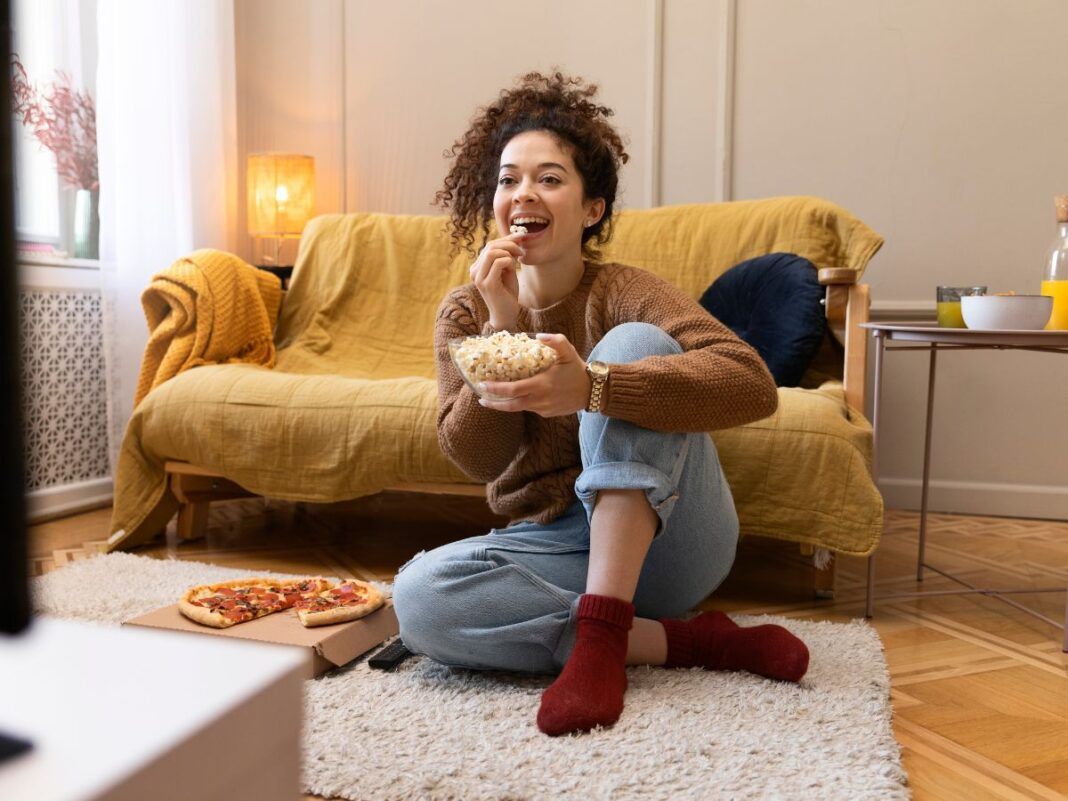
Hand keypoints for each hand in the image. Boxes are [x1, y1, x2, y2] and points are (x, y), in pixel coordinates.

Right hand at [469, 231, 526, 329]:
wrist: (506, 315)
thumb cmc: (507, 293)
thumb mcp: (507, 270)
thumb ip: (507, 255)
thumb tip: (516, 237)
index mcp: (477, 267)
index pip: (490, 245)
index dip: (506, 238)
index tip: (521, 237)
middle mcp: (475, 271)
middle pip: (490, 246)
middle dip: (509, 243)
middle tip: (521, 250)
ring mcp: (479, 278)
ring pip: (492, 252)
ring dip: (508, 252)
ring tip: (518, 259)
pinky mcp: (487, 284)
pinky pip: (498, 263)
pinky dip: (509, 262)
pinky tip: (514, 268)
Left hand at [477, 333, 592, 416]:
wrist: (592, 391)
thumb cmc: (577, 369)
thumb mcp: (568, 351)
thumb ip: (554, 341)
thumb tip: (539, 336)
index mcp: (541, 384)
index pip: (512, 389)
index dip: (496, 389)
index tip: (483, 385)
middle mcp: (540, 399)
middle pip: (510, 405)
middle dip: (494, 402)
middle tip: (481, 397)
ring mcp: (543, 408)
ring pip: (519, 408)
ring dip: (505, 403)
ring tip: (494, 397)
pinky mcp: (547, 413)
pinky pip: (530, 408)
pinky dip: (522, 403)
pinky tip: (518, 396)